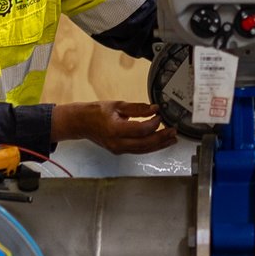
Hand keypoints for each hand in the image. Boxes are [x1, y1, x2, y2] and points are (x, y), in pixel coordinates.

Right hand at [56, 100, 177, 155]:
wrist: (81, 123)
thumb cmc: (95, 112)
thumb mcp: (117, 105)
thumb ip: (137, 108)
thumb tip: (154, 108)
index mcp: (115, 129)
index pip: (140, 130)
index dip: (153, 124)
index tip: (160, 116)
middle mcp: (117, 143)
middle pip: (145, 144)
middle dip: (162, 138)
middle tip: (173, 131)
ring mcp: (118, 149)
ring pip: (143, 150)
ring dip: (159, 145)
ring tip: (171, 139)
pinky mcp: (120, 151)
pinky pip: (139, 150)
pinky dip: (150, 146)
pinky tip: (159, 142)